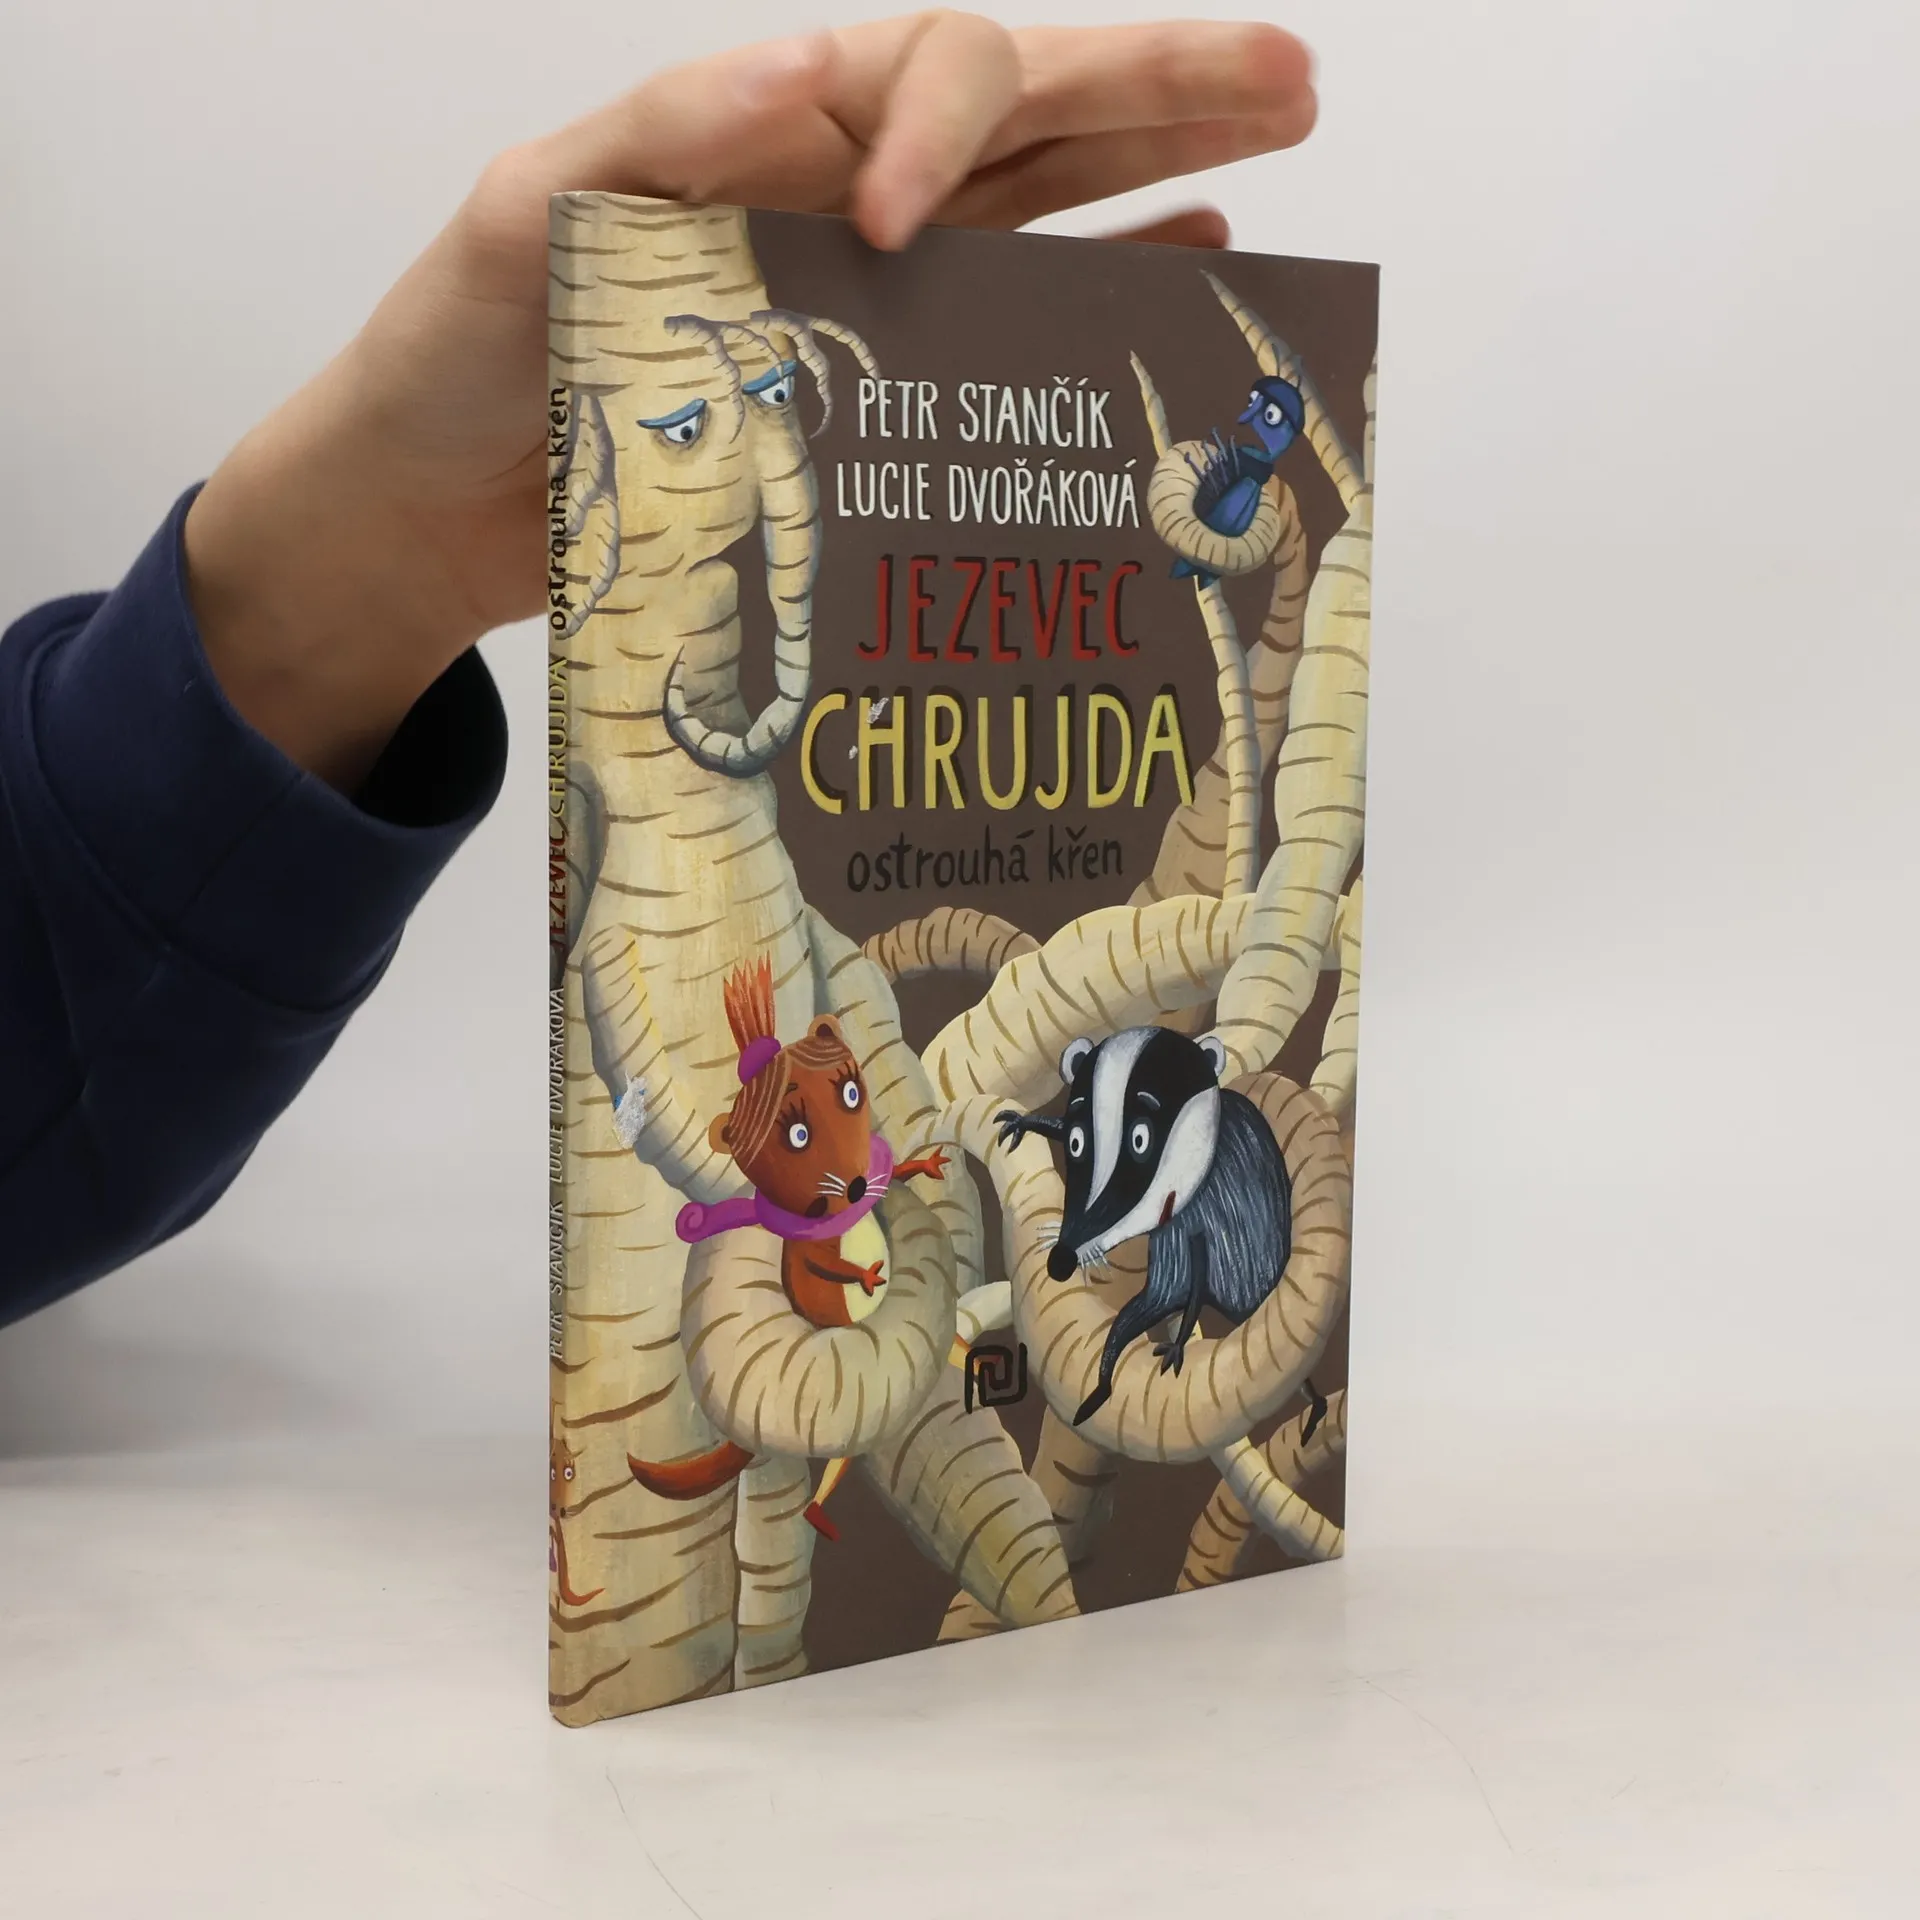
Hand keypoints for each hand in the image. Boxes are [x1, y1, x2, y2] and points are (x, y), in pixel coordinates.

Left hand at [184, 14, 1315, 787]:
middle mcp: (848, 196)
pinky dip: (1102, 282)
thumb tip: (809, 66)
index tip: (898, 223)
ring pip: (1055, 203)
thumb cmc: (464, 355)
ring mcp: (880, 291)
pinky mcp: (885, 388)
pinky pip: (1018, 313)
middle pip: (1035, 115)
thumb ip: (657, 138)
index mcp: (771, 133)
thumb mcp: (523, 216)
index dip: (948, 127)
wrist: (445, 506)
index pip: (924, 78)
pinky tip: (1186, 258)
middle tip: (1290, 74)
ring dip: (1169, 169)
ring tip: (1280, 135)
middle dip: (1160, 88)